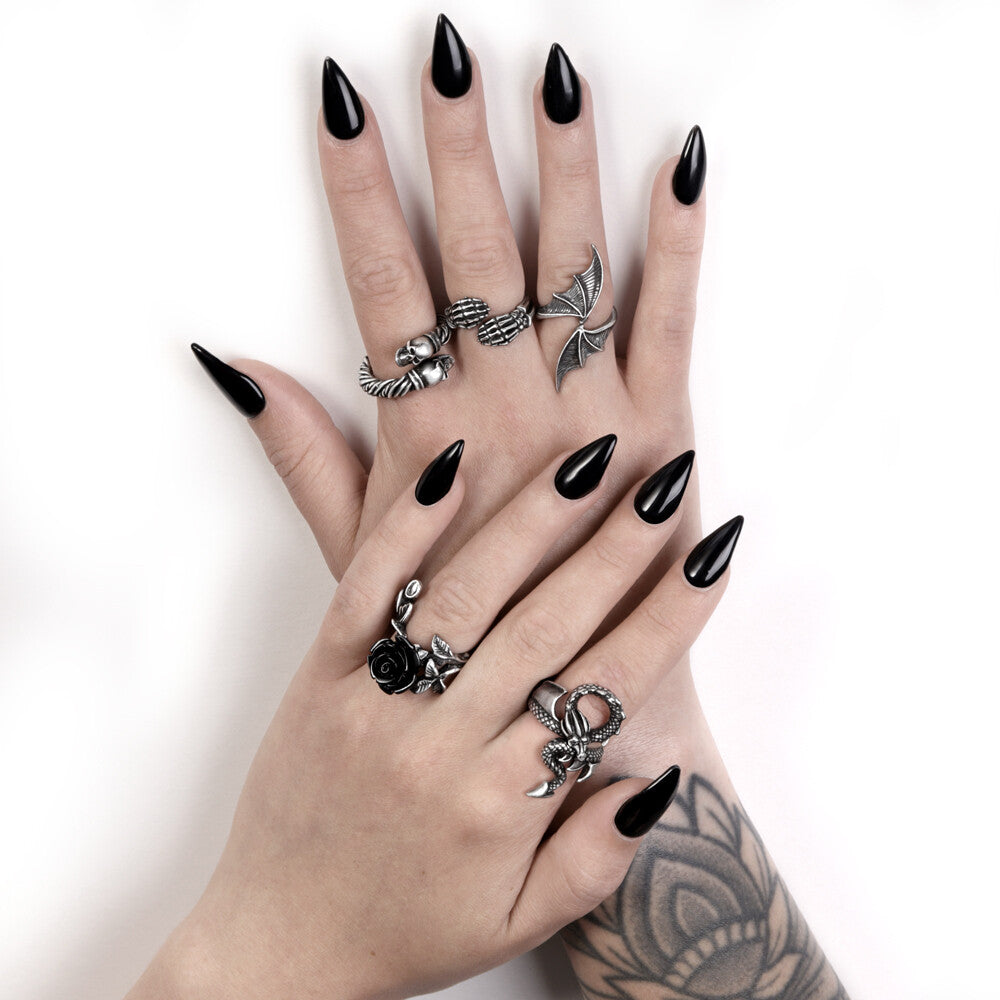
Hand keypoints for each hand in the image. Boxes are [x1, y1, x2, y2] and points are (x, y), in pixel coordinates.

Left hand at [128, 439, 732, 999]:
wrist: (278, 945)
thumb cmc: (407, 932)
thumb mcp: (518, 924)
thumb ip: (595, 861)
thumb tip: (656, 780)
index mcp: (503, 804)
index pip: (605, 688)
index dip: (668, 616)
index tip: (710, 553)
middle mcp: (442, 742)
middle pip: (546, 624)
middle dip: (615, 548)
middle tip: (661, 482)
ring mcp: (375, 701)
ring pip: (465, 593)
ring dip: (531, 521)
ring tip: (586, 460)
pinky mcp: (320, 675)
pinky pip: (364, 589)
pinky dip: (407, 527)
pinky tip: (452, 468)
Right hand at [191, 22, 710, 778]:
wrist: (587, 731)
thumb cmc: (470, 657)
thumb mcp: (370, 569)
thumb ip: (313, 466)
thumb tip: (237, 370)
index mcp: (434, 446)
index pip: (382, 289)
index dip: (360, 192)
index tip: (344, 106)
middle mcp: (511, 420)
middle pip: (479, 257)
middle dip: (461, 150)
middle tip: (447, 53)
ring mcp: (596, 420)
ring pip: (574, 268)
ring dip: (563, 167)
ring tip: (552, 76)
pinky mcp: (672, 434)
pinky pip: (672, 320)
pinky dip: (678, 242)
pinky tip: (678, 164)